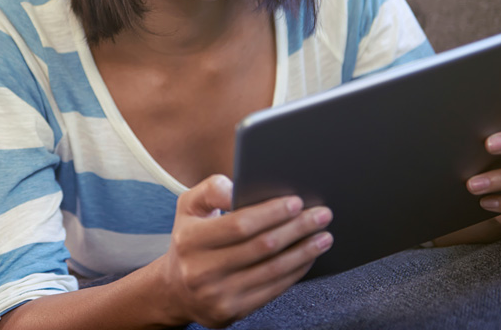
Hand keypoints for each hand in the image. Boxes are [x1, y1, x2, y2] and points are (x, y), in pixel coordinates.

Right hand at [154, 174, 332, 327]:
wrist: (176, 287)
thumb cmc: (190, 236)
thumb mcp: (190, 205)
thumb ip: (213, 188)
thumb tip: (239, 187)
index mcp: (190, 239)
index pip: (240, 224)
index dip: (272, 213)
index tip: (296, 201)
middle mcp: (201, 271)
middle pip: (262, 247)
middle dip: (297, 228)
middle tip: (322, 215)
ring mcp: (217, 296)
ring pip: (272, 270)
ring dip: (304, 251)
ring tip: (324, 235)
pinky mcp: (231, 312)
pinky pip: (272, 290)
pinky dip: (296, 272)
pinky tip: (308, 256)